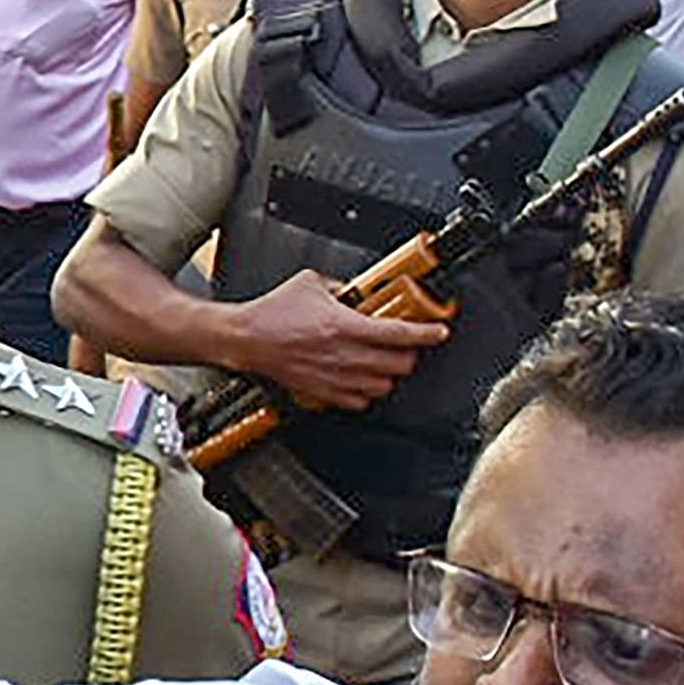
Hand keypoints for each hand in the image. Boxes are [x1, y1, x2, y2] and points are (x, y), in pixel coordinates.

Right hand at [226, 269, 447, 410]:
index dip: (426, 333)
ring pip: (383, 385)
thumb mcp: (311, 283)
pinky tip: (363, 379)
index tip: (438, 331)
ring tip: (386, 362)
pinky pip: (360, 401)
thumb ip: (341, 286)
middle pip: (398, 363)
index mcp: (342, 325)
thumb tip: (359, 289)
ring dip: (390, 374)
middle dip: (409, 353)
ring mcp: (334, 377)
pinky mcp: (323, 392)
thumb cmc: (272, 313)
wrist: (245, 338)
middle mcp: (342, 355)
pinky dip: (368, 392)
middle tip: (407, 345)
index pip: (398, 333)